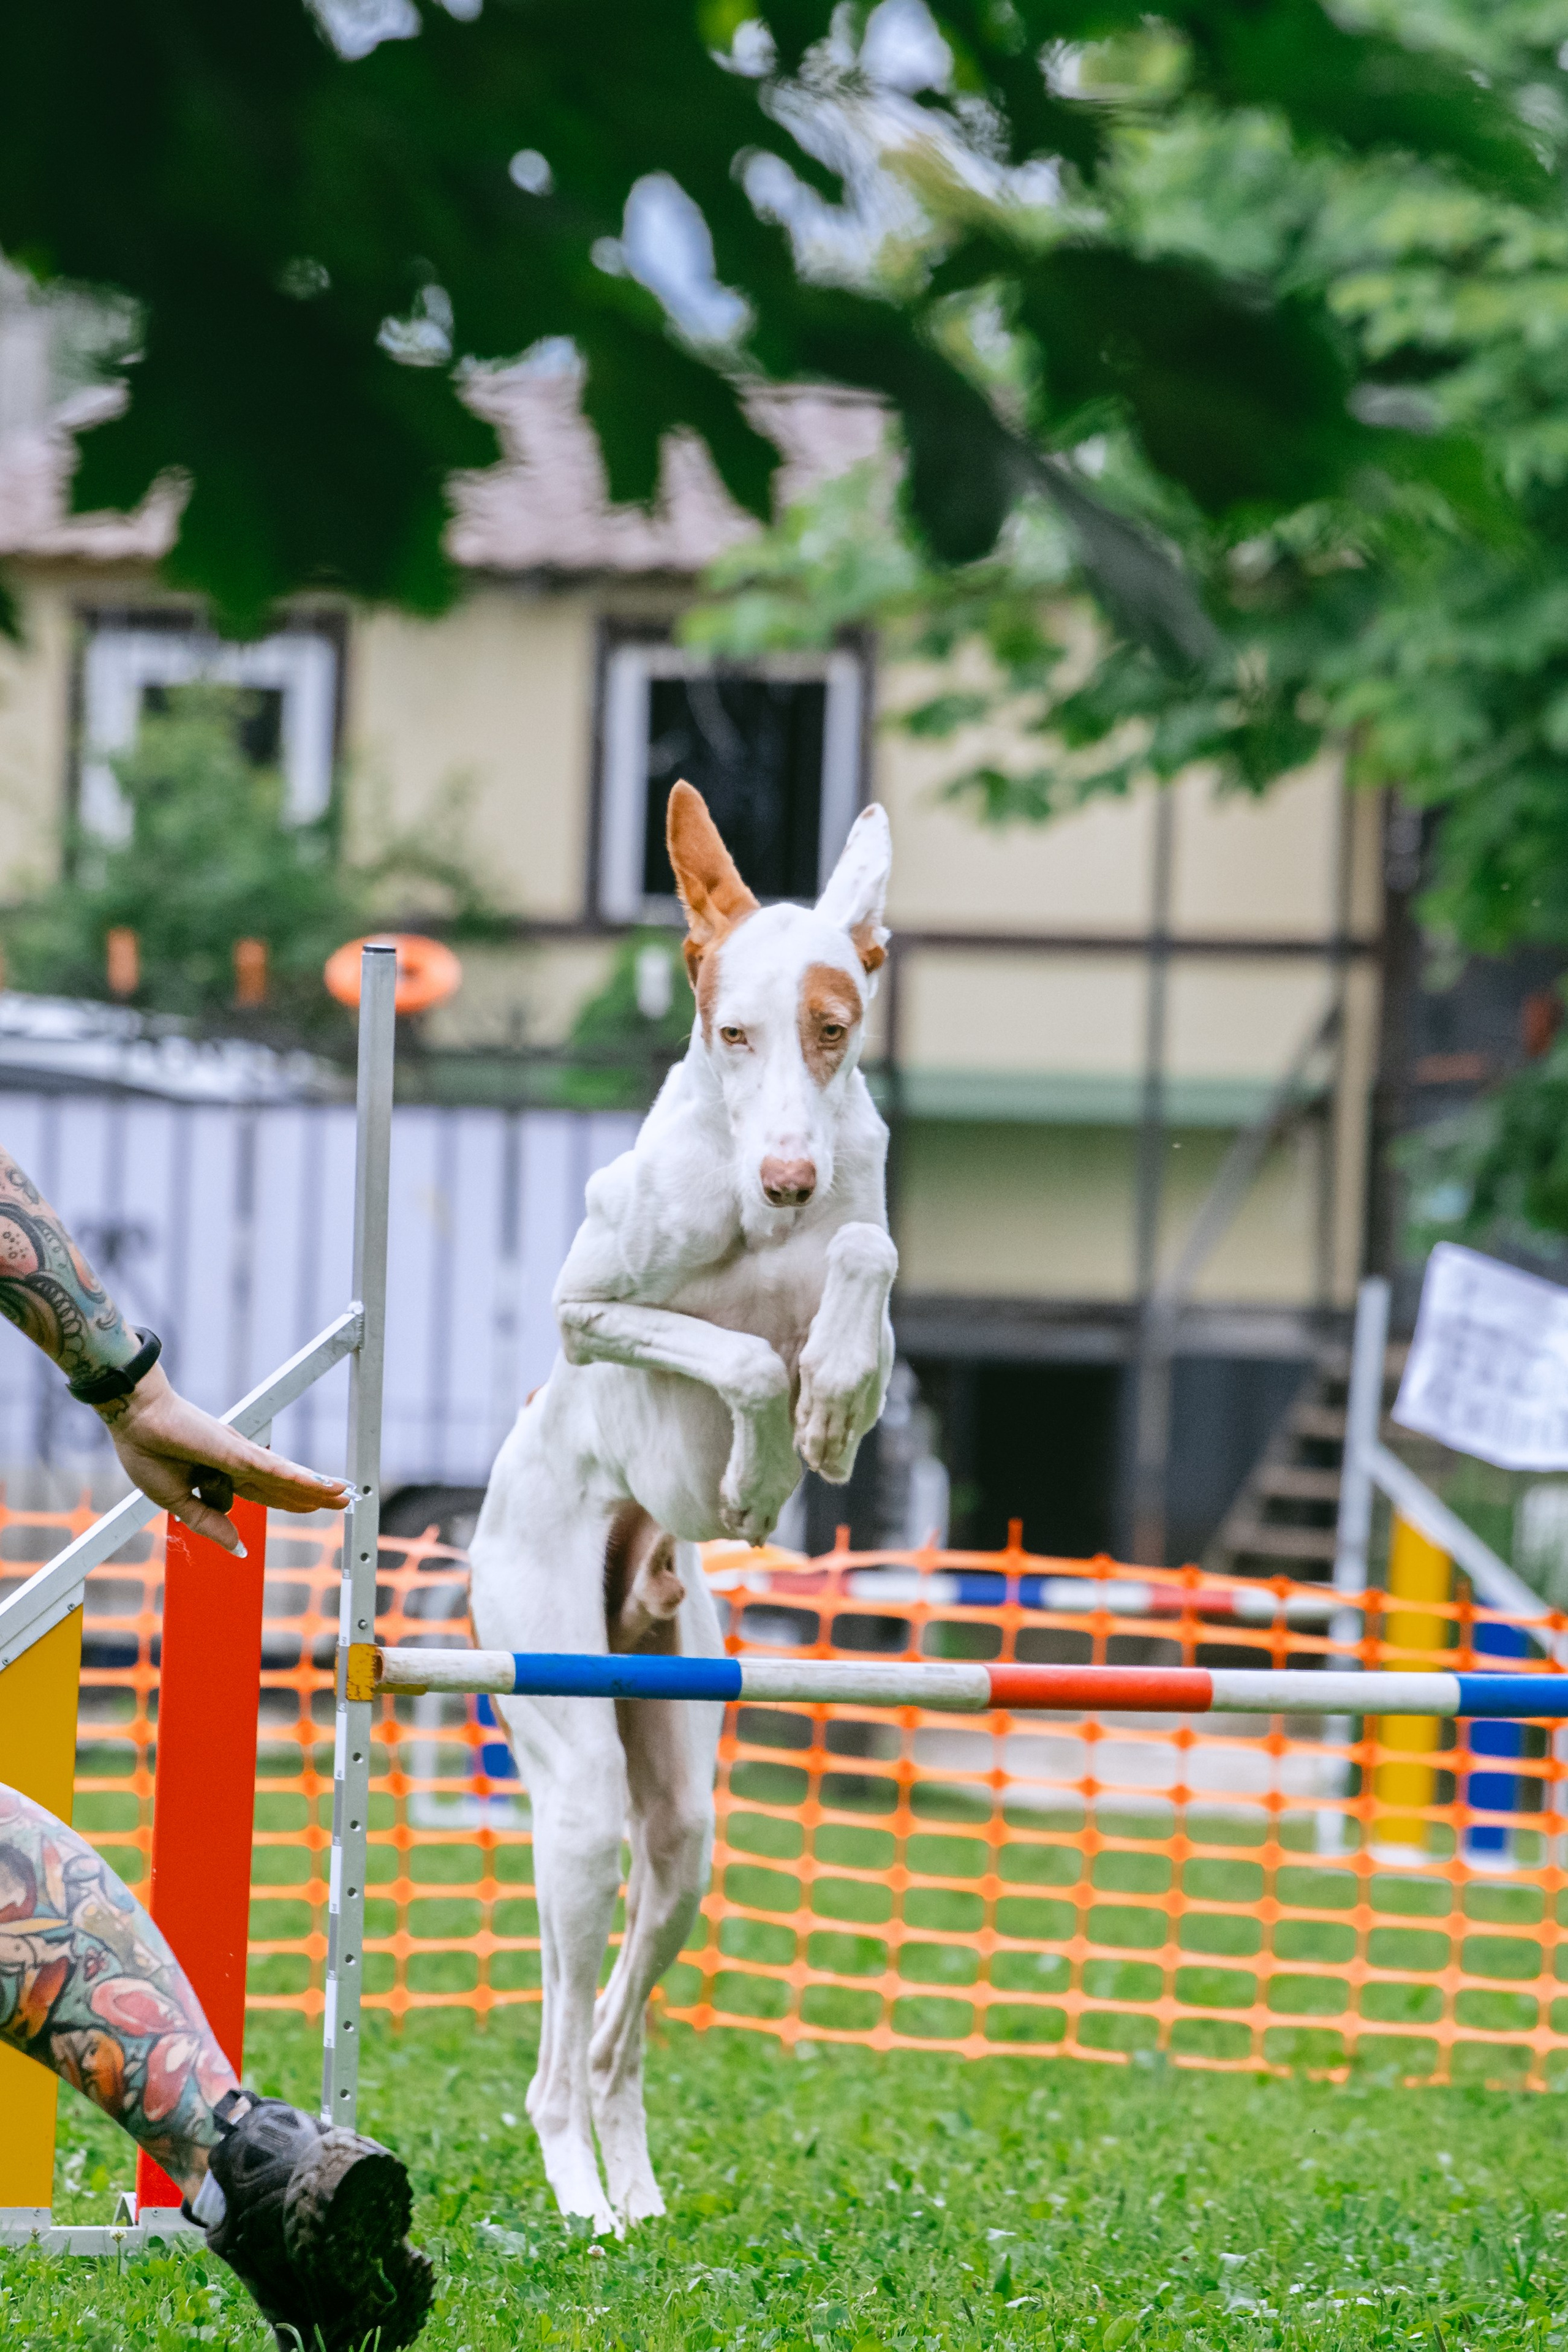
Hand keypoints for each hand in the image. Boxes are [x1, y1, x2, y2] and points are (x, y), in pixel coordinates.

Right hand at [99, 1363, 351, 1554]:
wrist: (133, 1422)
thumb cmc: (148, 1452)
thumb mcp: (177, 1501)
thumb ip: (208, 1523)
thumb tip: (239, 1546)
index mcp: (222, 1475)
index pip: (265, 1493)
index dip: (290, 1501)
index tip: (314, 1507)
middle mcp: (238, 1463)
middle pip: (283, 1485)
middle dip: (313, 1495)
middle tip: (344, 1500)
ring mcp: (240, 1455)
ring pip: (285, 1476)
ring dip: (316, 1486)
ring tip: (344, 1492)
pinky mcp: (236, 1450)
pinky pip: (272, 1468)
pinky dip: (296, 1477)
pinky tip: (319, 1484)